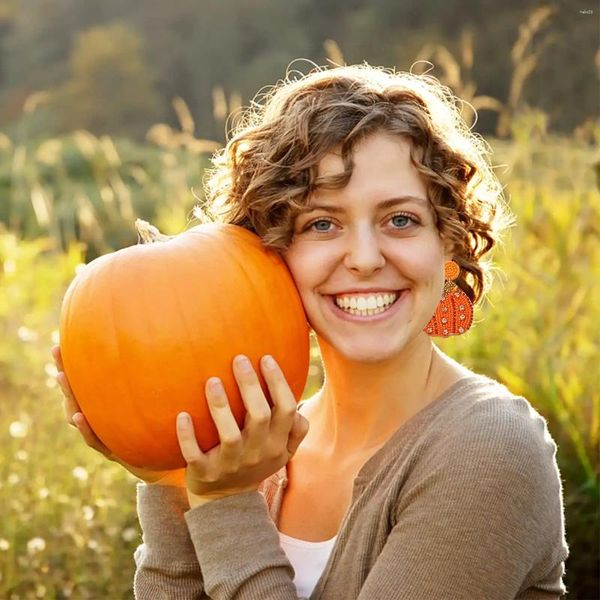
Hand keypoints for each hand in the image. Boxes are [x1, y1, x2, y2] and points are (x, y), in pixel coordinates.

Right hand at [51, 345, 185, 486]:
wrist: (170, 464)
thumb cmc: (168, 427)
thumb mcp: (166, 400)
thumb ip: (166, 375)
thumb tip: (183, 337)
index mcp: (113, 402)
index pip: (92, 378)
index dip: (78, 359)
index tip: (67, 338)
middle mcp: (105, 416)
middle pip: (79, 392)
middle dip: (67, 371)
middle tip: (57, 351)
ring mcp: (105, 433)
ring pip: (78, 414)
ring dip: (69, 396)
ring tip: (62, 377)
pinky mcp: (113, 451)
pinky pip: (95, 439)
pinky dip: (86, 428)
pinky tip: (79, 416)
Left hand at [176, 354, 308, 506]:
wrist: (226, 502)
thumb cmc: (255, 462)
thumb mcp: (282, 452)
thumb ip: (295, 430)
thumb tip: (298, 404)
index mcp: (278, 444)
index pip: (286, 410)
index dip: (278, 383)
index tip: (266, 358)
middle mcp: (257, 454)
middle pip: (259, 416)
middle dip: (250, 385)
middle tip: (239, 359)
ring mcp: (231, 465)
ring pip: (229, 435)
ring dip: (220, 406)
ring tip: (212, 380)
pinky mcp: (205, 473)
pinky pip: (195, 455)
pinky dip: (188, 436)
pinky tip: (182, 415)